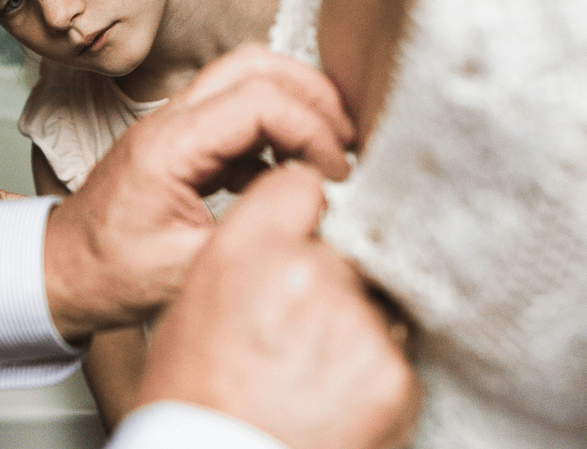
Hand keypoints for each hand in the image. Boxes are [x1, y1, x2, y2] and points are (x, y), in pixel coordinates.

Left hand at [43, 45, 355, 338]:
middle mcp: (170, 121)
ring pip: (246, 77)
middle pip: (255, 64)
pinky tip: (289, 173)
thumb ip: (253, 232)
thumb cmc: (111, 274)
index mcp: (168, 146)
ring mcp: (175, 124)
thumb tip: (316, 206)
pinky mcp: (183, 139)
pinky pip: (238, 108)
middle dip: (312, 95)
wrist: (63, 272)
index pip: (259, 102)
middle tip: (346, 144)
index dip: (311, 130)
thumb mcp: (189, 269)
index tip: (336, 174)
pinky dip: (275, 127)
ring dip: (296, 103)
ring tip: (328, 153)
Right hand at [136, 165, 418, 448]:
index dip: (306, 211)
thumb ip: (247, 259)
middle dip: (331, 283)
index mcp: (247, 252)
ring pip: (372, 304)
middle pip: (343, 251)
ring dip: (353, 331)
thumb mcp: (193, 309)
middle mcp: (305, 274)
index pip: (302, 185)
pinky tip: (332, 400)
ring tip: (311, 374)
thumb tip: (288, 238)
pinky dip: (372, 378)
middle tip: (299, 331)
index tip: (308, 232)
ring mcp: (355, 322)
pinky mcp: (391, 372)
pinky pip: (394, 356)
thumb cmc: (193, 401)